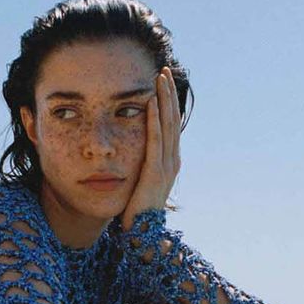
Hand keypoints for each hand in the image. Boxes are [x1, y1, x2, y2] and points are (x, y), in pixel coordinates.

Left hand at [120, 66, 181, 232]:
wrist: (142, 234)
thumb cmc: (136, 210)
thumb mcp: (140, 181)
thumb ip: (140, 164)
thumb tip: (131, 151)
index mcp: (169, 161)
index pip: (170, 125)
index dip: (168, 102)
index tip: (163, 82)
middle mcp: (172, 160)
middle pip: (173, 119)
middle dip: (169, 94)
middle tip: (164, 70)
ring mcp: (166, 166)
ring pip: (167, 126)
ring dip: (164, 100)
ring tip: (160, 78)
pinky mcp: (155, 172)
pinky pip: (155, 141)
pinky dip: (154, 120)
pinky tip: (151, 103)